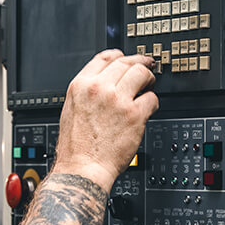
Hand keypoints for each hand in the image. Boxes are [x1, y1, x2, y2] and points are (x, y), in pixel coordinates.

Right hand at [50, 50, 158, 191]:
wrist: (83, 168)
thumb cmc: (76, 147)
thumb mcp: (72, 109)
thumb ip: (89, 93)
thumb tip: (108, 83)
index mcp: (81, 85)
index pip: (105, 57)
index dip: (120, 56)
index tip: (127, 59)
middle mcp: (99, 89)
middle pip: (127, 62)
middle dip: (140, 64)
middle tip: (148, 68)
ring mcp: (118, 100)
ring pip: (142, 74)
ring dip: (149, 80)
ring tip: (148, 88)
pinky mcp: (134, 115)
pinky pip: (152, 99)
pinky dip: (152, 103)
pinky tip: (147, 110)